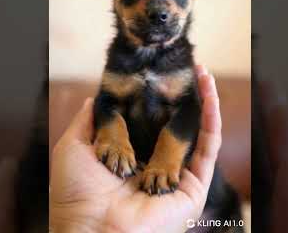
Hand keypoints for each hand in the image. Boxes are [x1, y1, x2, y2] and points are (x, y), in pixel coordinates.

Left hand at [50, 66, 222, 232]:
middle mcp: (158, 165)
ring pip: (197, 133)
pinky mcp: (194, 186)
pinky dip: (212, 120)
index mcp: (134, 157)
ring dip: (205, 102)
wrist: (90, 227)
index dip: (162, 99)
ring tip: (205, 74)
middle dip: (187, 96)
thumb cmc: (76, 191)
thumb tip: (94, 98)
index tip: (163, 76)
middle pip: (179, 125)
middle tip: (192, 69)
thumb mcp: (74, 146)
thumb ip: (88, 121)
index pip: (154, 122)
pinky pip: (208, 148)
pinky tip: (210, 96)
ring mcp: (178, 176)